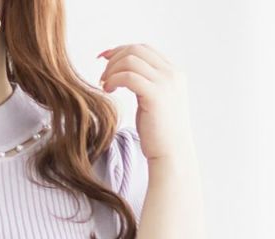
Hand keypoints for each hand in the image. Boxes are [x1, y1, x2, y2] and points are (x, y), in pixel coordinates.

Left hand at [98, 43, 196, 165]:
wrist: (171, 154)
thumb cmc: (158, 133)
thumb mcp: (153, 101)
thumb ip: (144, 84)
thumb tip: (124, 72)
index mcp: (173, 73)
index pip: (144, 49)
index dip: (121, 50)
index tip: (104, 59)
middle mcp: (172, 74)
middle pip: (136, 50)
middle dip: (114, 58)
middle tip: (101, 76)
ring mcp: (165, 83)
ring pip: (130, 60)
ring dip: (112, 70)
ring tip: (104, 86)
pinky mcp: (155, 95)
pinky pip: (128, 77)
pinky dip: (113, 80)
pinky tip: (107, 91)